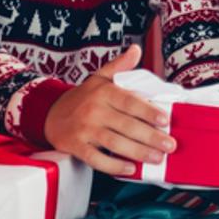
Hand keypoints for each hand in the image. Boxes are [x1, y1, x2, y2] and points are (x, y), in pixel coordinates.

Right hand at [42, 45, 175, 174]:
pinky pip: (97, 159)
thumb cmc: (82, 98)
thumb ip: (120, 66)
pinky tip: (130, 168)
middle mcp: (94, 110)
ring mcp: (84, 130)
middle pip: (126, 125)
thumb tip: (136, 50)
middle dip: (151, 137)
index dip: (148, 112)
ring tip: (157, 158)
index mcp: (103, 92)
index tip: (165, 120)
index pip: (129, 102)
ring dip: (138, 152)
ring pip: (115, 143)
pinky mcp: (76, 147)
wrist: (50, 114)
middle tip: (169, 145)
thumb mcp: (99, 78)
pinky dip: (114, 166)